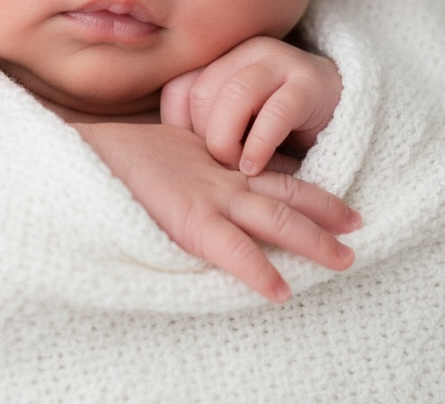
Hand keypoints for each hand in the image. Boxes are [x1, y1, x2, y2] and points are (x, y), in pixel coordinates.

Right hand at [74, 122, 358, 301]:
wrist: (86, 153)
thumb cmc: (116, 158)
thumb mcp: (166, 154)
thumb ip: (193, 166)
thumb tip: (214, 176)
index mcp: (214, 162)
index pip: (272, 170)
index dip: (306, 184)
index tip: (335, 201)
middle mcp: (221, 177)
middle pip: (286, 191)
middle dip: (325, 209)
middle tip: (358, 226)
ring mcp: (209, 197)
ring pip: (275, 216)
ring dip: (312, 238)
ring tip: (344, 259)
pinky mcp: (190, 221)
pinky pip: (233, 250)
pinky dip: (259, 270)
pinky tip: (280, 291)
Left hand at [159, 36, 342, 176]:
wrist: (340, 110)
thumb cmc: (275, 125)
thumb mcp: (236, 121)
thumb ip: (204, 124)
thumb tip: (166, 155)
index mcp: (222, 56)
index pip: (178, 87)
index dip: (177, 127)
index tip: (191, 156)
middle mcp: (247, 51)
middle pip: (202, 93)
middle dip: (205, 138)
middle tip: (221, 166)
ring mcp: (280, 61)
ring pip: (234, 96)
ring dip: (228, 141)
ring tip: (238, 169)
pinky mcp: (310, 83)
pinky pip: (275, 112)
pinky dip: (260, 144)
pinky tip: (255, 167)